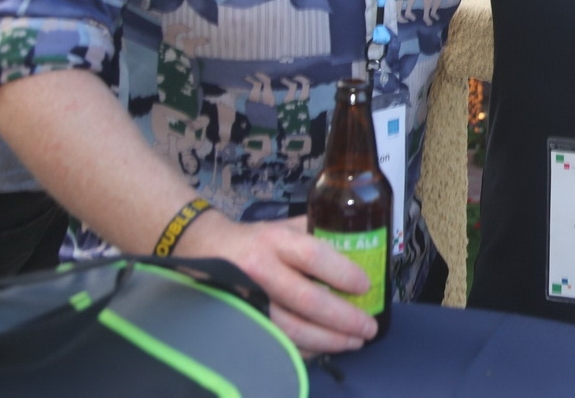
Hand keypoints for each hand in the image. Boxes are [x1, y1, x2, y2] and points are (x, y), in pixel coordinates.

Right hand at [176, 212, 377, 354]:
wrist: (205, 250)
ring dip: (327, 339)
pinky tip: (326, 347)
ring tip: (354, 341)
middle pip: (307, 300)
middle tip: (368, 326)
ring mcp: (250, 300)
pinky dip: (305, 348)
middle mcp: (262, 270)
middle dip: (343, 318)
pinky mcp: (244, 321)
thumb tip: (361, 246)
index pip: (314, 256)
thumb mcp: (287, 226)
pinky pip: (278, 341)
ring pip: (291, 329)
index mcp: (276, 241)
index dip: (343, 273)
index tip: (366, 286)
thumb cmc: (257, 238)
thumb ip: (319, 233)